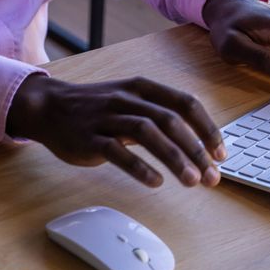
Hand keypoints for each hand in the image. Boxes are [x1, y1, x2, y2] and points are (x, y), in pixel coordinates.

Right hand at [6, 73, 225, 188]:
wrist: (48, 107)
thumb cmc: (95, 107)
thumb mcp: (128, 100)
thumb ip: (158, 114)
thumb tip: (197, 141)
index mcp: (142, 87)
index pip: (184, 103)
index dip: (206, 128)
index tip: (221, 153)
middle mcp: (127, 98)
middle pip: (169, 120)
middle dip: (196, 149)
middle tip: (212, 176)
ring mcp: (107, 117)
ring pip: (147, 133)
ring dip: (173, 157)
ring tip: (192, 181)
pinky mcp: (89, 138)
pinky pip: (117, 151)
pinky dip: (139, 167)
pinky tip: (155, 182)